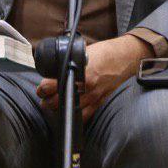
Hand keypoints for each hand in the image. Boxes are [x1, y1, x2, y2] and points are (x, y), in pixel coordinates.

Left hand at [37, 35, 152, 120]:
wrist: (126, 57)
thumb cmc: (106, 52)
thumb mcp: (83, 51)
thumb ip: (69, 61)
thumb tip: (54, 68)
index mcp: (79, 71)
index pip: (53, 86)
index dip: (43, 89)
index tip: (41, 89)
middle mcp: (86, 86)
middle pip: (58, 101)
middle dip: (48, 101)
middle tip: (45, 97)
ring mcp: (94, 96)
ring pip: (70, 110)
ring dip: (59, 109)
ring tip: (55, 104)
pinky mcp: (101, 101)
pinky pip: (85, 115)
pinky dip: (76, 115)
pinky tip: (71, 111)